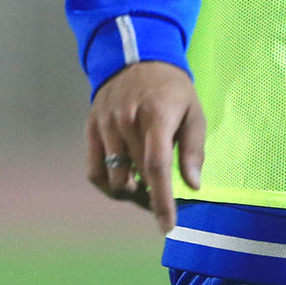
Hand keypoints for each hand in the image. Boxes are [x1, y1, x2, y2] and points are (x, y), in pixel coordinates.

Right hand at [84, 60, 204, 234]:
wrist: (136, 58)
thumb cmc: (173, 90)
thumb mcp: (194, 112)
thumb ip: (194, 149)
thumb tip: (193, 186)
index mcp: (156, 117)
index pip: (157, 167)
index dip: (162, 200)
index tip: (168, 226)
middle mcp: (127, 123)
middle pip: (136, 177)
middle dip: (151, 196)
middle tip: (164, 198)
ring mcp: (105, 127)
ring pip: (113, 179)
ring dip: (130, 192)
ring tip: (144, 188)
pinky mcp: (91, 130)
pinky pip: (93, 171)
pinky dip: (107, 184)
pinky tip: (123, 181)